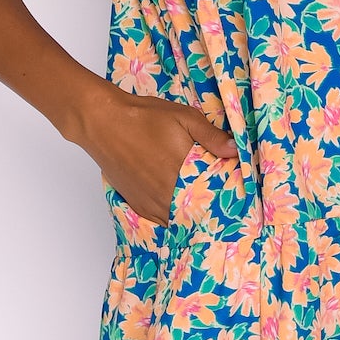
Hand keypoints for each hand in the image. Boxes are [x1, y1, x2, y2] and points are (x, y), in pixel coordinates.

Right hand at [79, 83, 236, 226]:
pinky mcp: (139, 206)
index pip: (214, 197)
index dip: (225, 197)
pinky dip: (173, 217)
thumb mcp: (184, 118)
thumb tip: (235, 151)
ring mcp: (151, 204)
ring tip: (202, 206)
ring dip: (191, 215)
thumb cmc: (143, 117)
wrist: (103, 123)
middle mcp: (167, 195)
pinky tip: (180, 208)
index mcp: (183, 174)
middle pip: (198, 213)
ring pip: (180, 220)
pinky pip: (163, 221)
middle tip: (221, 200)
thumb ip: (211, 136)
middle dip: (210, 207)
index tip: (236, 194)